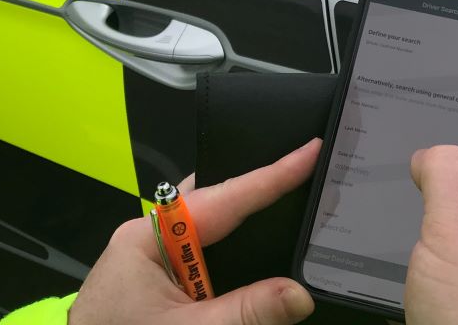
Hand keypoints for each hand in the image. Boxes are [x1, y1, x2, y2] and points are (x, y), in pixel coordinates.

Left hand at [69, 139, 321, 324]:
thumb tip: (302, 293)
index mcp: (147, 238)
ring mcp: (150, 259)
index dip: (272, 174)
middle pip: (216, 201)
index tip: (310, 149)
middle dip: (259, 187)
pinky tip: (258, 250)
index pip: (224, 197)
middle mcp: (148, 239)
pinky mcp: (156, 282)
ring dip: (247, 221)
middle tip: (309, 171)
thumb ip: (246, 312)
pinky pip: (203, 251)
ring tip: (294, 202)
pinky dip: (233, 248)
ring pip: (211, 226)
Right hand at [404, 146, 457, 324]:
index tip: (436, 145)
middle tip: (410, 193)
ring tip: (403, 238)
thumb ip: (448, 178)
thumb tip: (432, 154)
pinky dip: (413, 277)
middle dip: (437, 200)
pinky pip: (433, 281)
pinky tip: (401, 276)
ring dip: (421, 243)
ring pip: (447, 249)